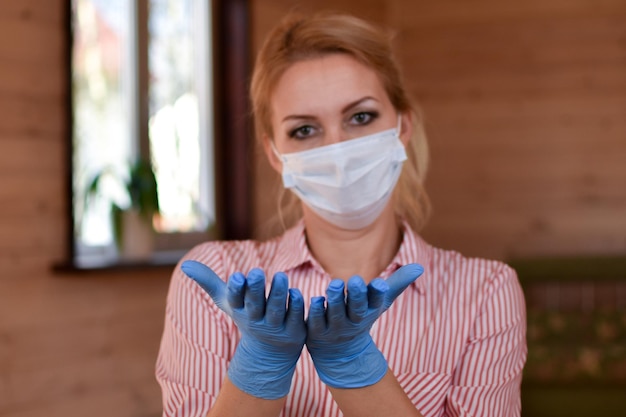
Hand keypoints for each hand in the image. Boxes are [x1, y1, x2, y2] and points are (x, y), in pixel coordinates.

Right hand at [181, 260, 305, 399]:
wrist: (269, 352)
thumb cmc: (247, 316)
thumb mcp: (227, 300)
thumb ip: (209, 282)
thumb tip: (186, 265)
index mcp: (240, 310)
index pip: (236, 300)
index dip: (237, 290)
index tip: (238, 276)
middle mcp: (256, 320)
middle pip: (256, 305)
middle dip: (256, 289)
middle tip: (257, 271)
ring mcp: (276, 327)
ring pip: (278, 310)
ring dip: (279, 293)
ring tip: (281, 275)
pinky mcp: (294, 331)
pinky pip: (296, 316)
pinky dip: (296, 305)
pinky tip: (297, 293)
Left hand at [306, 264, 423, 388]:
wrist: (341, 353)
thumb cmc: (362, 317)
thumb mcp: (380, 302)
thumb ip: (397, 283)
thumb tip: (420, 267)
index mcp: (369, 311)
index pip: (376, 302)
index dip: (377, 293)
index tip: (379, 283)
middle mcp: (353, 321)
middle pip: (356, 309)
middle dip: (357, 295)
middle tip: (355, 280)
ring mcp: (335, 328)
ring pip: (334, 313)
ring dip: (335, 299)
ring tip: (334, 284)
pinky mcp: (316, 332)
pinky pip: (315, 321)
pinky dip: (314, 311)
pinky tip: (313, 299)